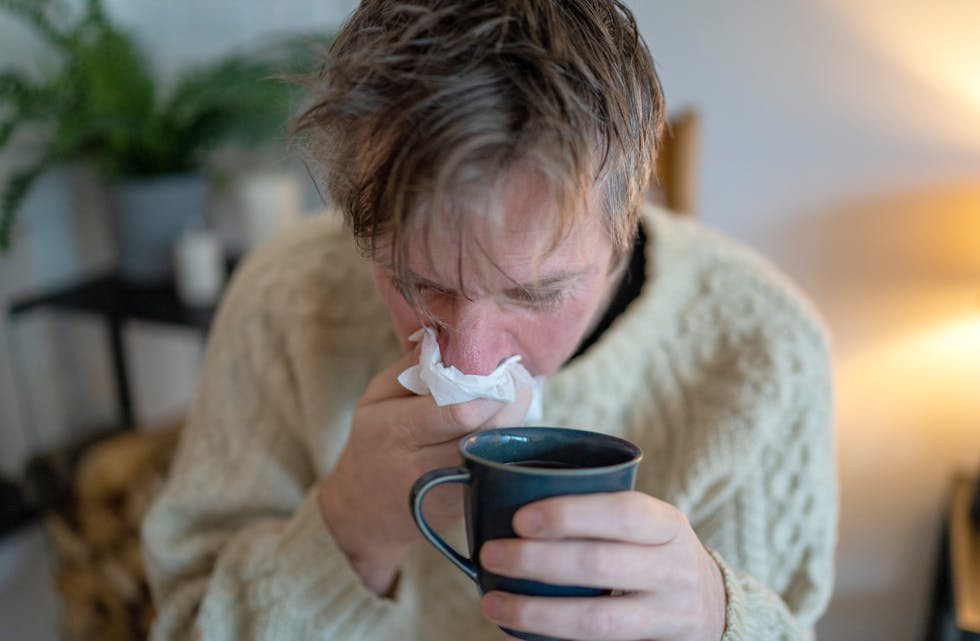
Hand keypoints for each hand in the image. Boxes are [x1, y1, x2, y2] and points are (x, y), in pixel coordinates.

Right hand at [319, 348, 532, 594]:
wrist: (364, 511)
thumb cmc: (373, 442)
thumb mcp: (375, 399)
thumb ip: (409, 367)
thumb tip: (447, 336)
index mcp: (397, 430)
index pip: (459, 411)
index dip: (491, 388)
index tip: (504, 366)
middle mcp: (423, 464)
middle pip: (487, 431)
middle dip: (512, 401)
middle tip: (520, 379)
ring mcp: (447, 490)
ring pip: (498, 451)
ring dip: (515, 422)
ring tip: (517, 398)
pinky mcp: (464, 505)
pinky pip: (497, 468)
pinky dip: (508, 444)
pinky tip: (506, 426)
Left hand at [478, 491, 725, 640]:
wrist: (712, 607)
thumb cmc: (656, 553)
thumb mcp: (649, 526)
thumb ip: (600, 518)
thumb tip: (511, 500)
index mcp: (668, 525)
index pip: (622, 512)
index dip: (570, 515)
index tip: (520, 518)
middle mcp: (674, 570)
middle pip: (600, 564)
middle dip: (537, 561)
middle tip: (492, 554)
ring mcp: (669, 616)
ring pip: (596, 619)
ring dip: (536, 612)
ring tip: (493, 602)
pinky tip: (518, 635)